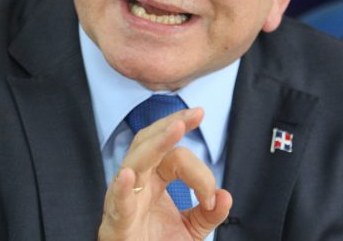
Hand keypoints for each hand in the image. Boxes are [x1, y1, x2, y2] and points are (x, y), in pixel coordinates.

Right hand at [97, 108, 232, 240]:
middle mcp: (137, 183)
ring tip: (176, 128)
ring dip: (156, 144)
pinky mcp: (116, 223)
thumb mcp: (190, 230)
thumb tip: (226, 196)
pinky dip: (122, 189)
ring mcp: (124, 199)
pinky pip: (118, 202)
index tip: (213, 197)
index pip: (175, 156)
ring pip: (136, 161)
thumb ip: (209, 214)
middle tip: (196, 113)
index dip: (199, 172)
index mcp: (152, 180)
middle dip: (171, 124)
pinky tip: (128, 176)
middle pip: (149, 142)